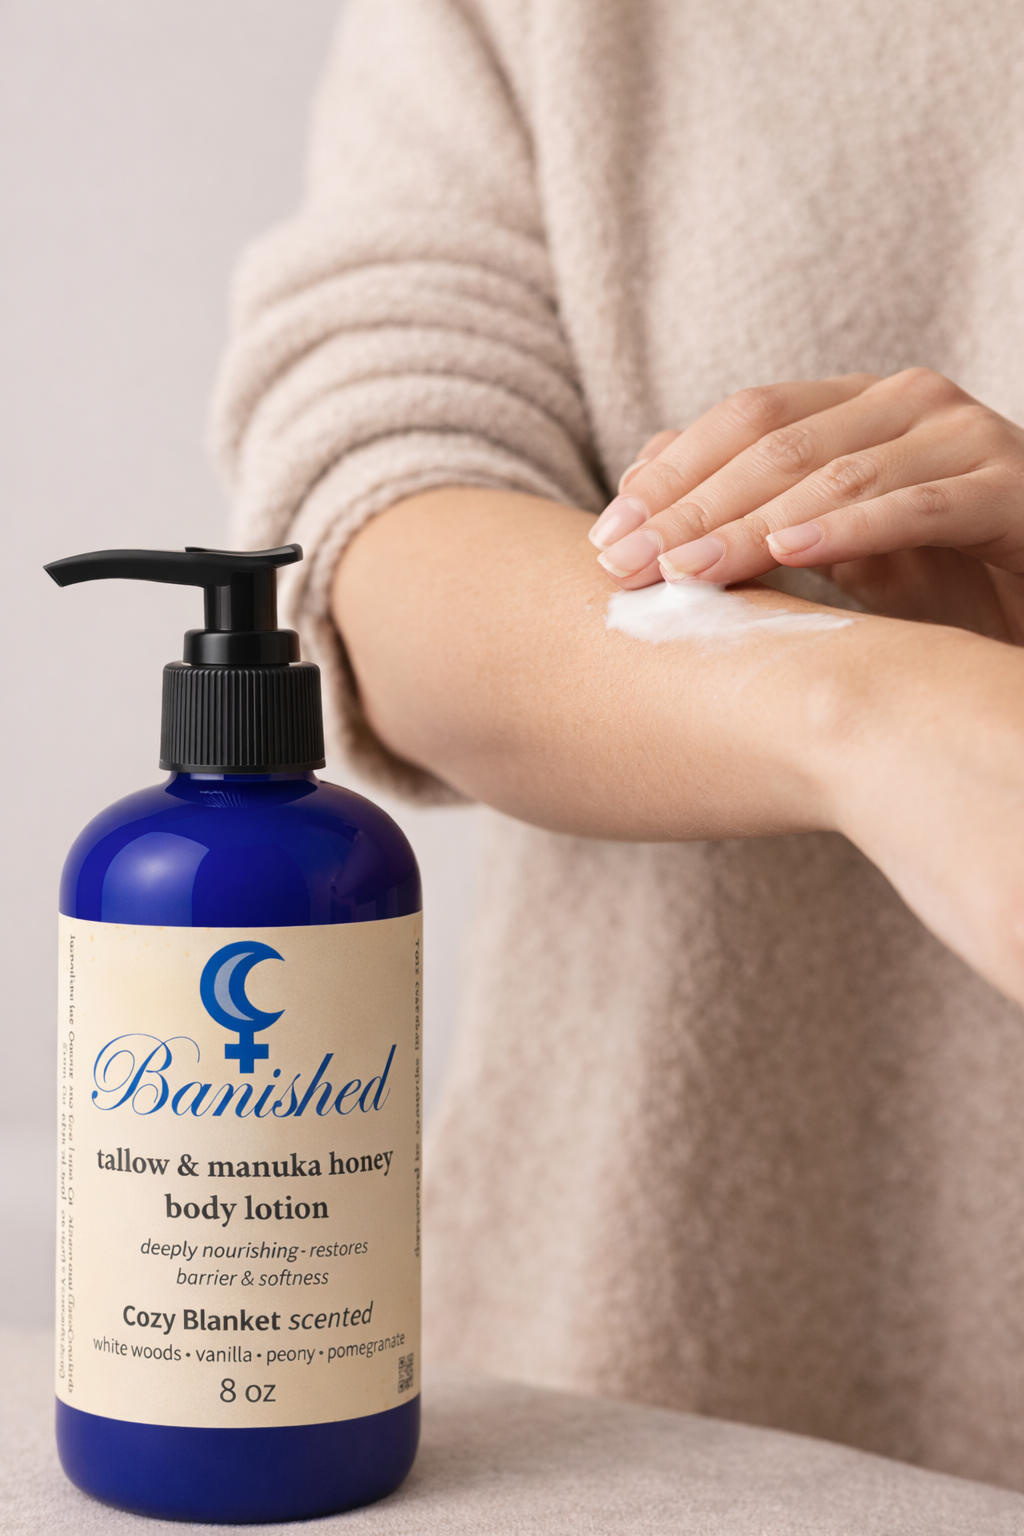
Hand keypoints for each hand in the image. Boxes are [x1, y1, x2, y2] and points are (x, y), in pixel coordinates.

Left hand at [589, 370, 1023, 642]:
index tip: (605, 536)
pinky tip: (786, 554)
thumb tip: (642, 477)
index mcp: (858, 404)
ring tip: (683, 571)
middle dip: (689, 507)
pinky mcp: (1010, 488)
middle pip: (774, 442)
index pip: (744, 418)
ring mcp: (963, 437)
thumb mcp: (831, 545)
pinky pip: (917, 507)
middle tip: (624, 565)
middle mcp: (909, 403)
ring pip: (833, 474)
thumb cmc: (938, 578)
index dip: (669, 473)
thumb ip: (752, 508)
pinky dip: (848, 529)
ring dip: (747, 525)